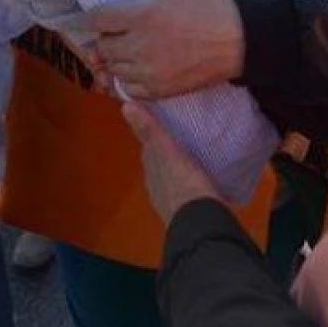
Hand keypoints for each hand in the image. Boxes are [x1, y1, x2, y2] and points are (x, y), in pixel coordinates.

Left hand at [84, 0, 245, 100]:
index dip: (87, 19)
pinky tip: (138, 70)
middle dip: (104, 39)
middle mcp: (141, 45)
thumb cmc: (216, 6)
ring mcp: (151, 70)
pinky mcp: (162, 88)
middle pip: (102, 47)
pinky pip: (129, 89)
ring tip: (126, 51)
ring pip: (114, 69)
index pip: (97, 19)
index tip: (86, 18)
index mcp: (143, 15)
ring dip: (116, 61)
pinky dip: (128, 81)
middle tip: (114, 33)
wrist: (244, 42)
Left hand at [121, 98, 220, 223]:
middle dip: (168, 154)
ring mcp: (172, 202)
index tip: (165, 126)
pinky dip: (191, 184)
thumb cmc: (183, 182)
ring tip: (194, 159)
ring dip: (179, 170)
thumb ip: (148, 130)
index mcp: (151, 171)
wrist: (199, 220)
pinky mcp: (188, 211)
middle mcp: (157, 187)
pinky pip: (187, 192)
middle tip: (183, 140)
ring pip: (173, 180)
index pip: (148, 150)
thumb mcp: (166, 151)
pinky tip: (202, 182)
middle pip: (160, 165)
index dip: (155, 137)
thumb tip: (126, 106)